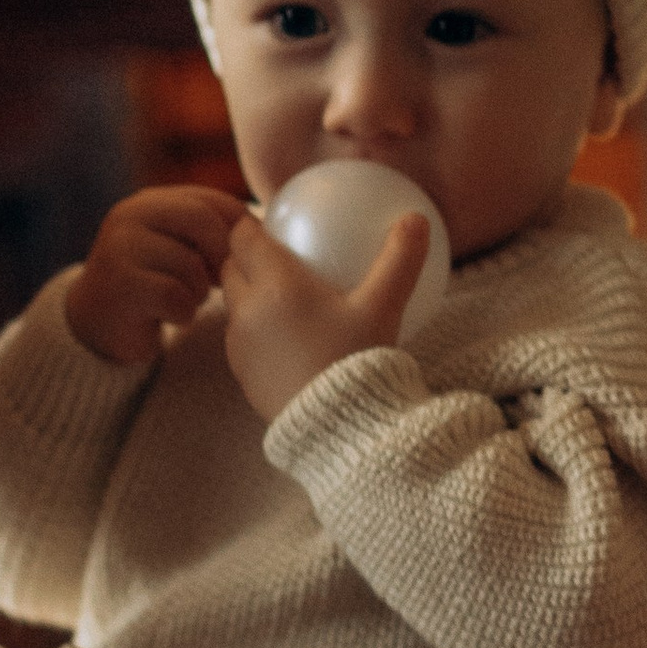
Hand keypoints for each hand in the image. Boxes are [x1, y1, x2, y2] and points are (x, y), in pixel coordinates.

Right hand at [64, 189, 246, 367]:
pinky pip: (174, 296)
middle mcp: (131, 215)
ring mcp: (120, 247)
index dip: (241, 228)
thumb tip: (261, 233)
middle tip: (223, 281)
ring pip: (189, 264)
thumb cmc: (152, 284)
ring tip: (185, 299)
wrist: (97, 321)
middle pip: (200, 220)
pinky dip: (183, 312)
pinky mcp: (119, 284)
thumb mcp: (178, 248)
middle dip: (222, 255)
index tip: (253, 256)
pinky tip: (172, 316)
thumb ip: (208, 233)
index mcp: (151, 201)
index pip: (211, 200)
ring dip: (199, 290)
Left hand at [220, 206, 430, 423]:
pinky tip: (286, 338)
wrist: (338, 430)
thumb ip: (399, 260)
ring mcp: (239, 347)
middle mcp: (246, 311)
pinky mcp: (243, 376)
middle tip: (271, 255)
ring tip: (278, 297)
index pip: (243, 238)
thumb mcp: (384, 308)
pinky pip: (243, 341)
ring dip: (248, 295)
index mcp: (275, 285)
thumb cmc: (358, 362)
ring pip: (233, 306)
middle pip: (230, 269)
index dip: (248, 225)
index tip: (265, 223)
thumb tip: (416, 218)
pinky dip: (256, 331)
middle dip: (243, 257)